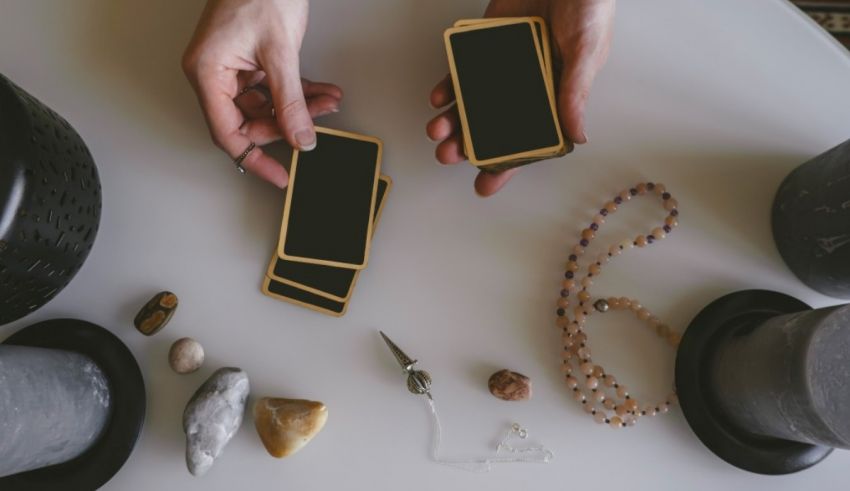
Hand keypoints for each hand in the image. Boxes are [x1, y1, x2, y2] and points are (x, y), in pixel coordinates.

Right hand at [183, 0, 342, 187]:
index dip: (255, 158)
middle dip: (287, 124)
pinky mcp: (250, 59)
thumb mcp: (280, 52)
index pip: (227, 133)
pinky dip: (298, 91)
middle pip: (249, 120)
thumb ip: (291, 100)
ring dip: (299, 107)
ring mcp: (232, 66)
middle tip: (315, 127)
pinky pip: (273, 86)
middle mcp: (214, 72)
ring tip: (328, 103)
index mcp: (207, 72)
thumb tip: (300, 137)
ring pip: (266, 104)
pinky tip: (322, 92)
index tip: (279, 176)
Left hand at [426, 0, 614, 195]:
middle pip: (492, 127)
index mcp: (554, 97)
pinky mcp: (485, 45)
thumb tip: (577, 136)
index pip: (527, 141)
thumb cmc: (588, 6)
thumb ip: (575, 92)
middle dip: (469, 145)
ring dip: (452, 121)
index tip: (484, 186)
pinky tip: (438, 98)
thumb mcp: (586, 52)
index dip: (506, 166)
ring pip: (472, 104)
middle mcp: (525, 87)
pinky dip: (449, 86)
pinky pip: (463, 71)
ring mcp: (502, 68)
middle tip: (449, 156)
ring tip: (437, 132)